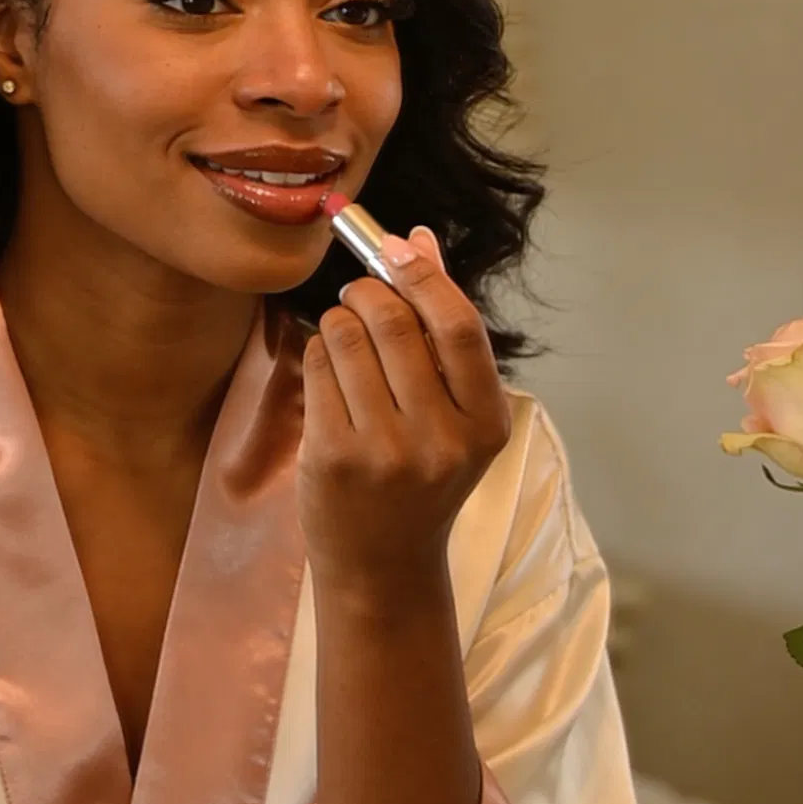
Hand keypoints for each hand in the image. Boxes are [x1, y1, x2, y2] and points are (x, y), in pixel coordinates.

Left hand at [297, 227, 512, 597]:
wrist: (383, 562)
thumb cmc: (421, 474)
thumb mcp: (453, 411)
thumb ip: (441, 327)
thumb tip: (419, 241)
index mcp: (485, 424)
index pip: (459, 327)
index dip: (424, 276)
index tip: (396, 246)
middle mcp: (441, 441)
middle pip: (394, 322)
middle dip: (368, 290)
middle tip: (360, 290)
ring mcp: (385, 452)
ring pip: (348, 337)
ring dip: (340, 319)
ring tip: (346, 336)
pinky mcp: (333, 458)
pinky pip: (317, 366)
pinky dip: (319, 351)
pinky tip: (330, 372)